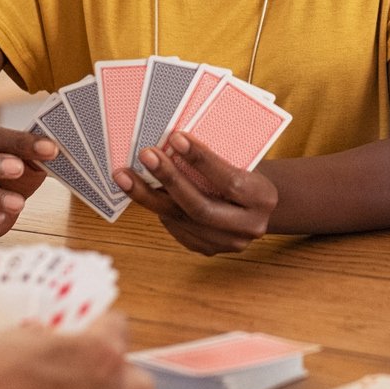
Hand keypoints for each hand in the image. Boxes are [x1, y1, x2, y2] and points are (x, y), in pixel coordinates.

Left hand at [112, 131, 277, 255]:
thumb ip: (218, 156)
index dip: (200, 160)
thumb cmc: (246, 171)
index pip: (228, 181)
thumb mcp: (243, 160)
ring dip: (150, 197)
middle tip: (146, 155)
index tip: (175, 137)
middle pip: (200, 207)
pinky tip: (144, 193)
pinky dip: (159, 209)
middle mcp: (249, 226)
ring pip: (182, 220)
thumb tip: (172, 141)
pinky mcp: (210, 250)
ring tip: (126, 176)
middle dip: (169, 179)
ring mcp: (229, 243)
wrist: (257, 204)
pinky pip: (178, 229)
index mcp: (262, 198)